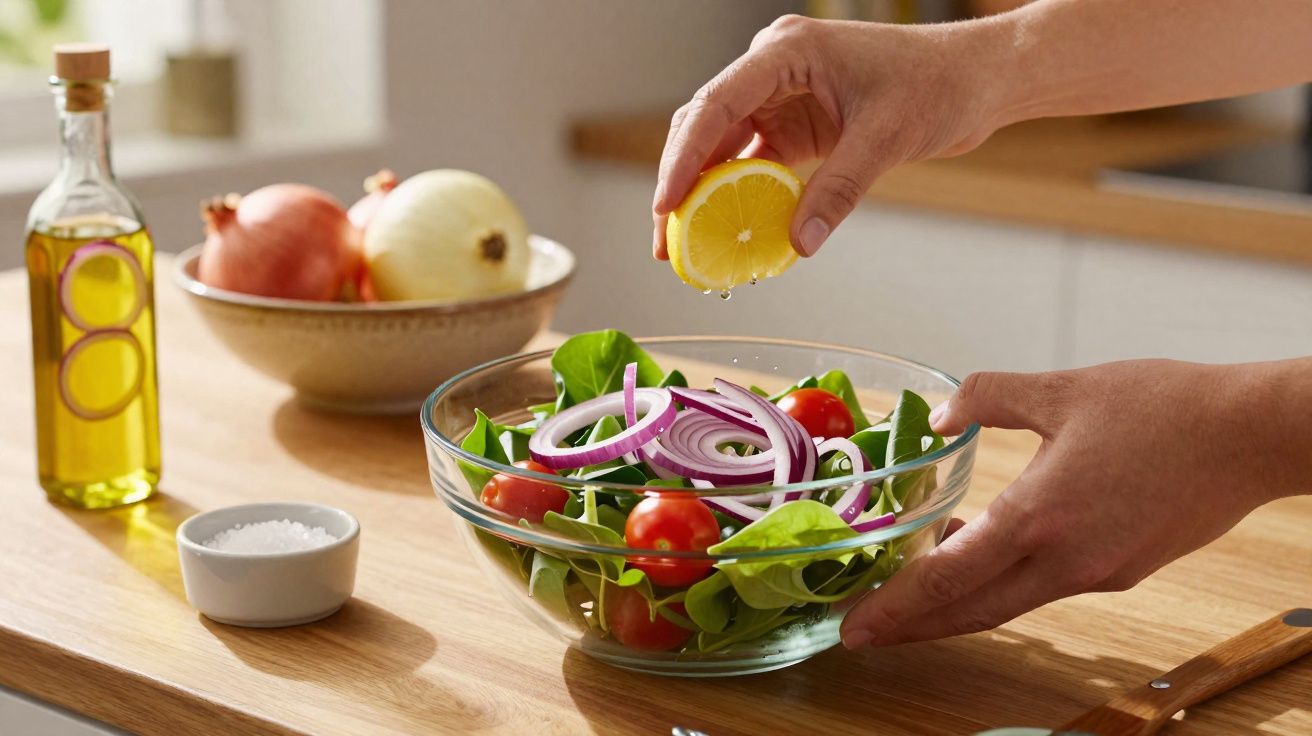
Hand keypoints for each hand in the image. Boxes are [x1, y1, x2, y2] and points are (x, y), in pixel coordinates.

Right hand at [651, 14, 1008, 259]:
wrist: (977, 79)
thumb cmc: (938, 85)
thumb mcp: (886, 138)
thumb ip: (838, 190)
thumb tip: (798, 243)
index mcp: (787, 52)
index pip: (716, 103)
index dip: (683, 157)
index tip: (666, 204)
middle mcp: (773, 68)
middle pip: (705, 126)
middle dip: (680, 184)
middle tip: (665, 242)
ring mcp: (781, 95)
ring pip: (721, 146)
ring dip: (703, 195)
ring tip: (683, 246)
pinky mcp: (795, 122)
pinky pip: (752, 161)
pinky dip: (738, 196)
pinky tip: (727, 232)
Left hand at [840, 358, 1308, 648]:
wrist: (1250, 435)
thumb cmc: (1164, 408)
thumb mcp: (1061, 389)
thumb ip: (988, 396)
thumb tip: (943, 415)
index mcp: (1040, 517)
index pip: (949, 578)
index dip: (896, 607)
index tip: (855, 626)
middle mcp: (1066, 560)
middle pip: (971, 611)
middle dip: (912, 626)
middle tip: (864, 633)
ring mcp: (1097, 572)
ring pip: (1007, 602)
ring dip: (956, 603)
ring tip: (911, 592)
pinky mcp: (1121, 569)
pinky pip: (1043, 585)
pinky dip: (1002, 581)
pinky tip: (982, 551)